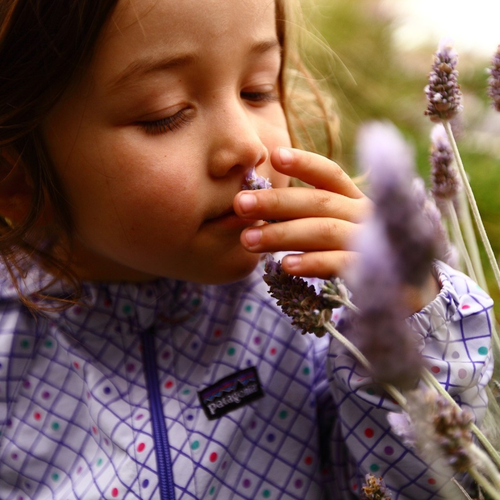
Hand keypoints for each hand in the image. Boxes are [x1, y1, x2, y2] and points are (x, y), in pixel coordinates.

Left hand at [234, 147, 370, 278]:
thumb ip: (294, 216)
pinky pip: (338, 264)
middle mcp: (364, 216)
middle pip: (319, 202)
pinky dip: (311, 262)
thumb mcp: (324, 228)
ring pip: (323, 231)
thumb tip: (246, 206)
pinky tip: (284, 265)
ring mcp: (370, 243)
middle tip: (240, 204)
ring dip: (282, 234)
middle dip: (276, 202)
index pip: (330, 175)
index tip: (274, 157)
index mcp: (353, 199)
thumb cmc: (344, 252)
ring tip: (248, 240)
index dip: (304, 163)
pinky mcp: (368, 272)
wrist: (390, 291)